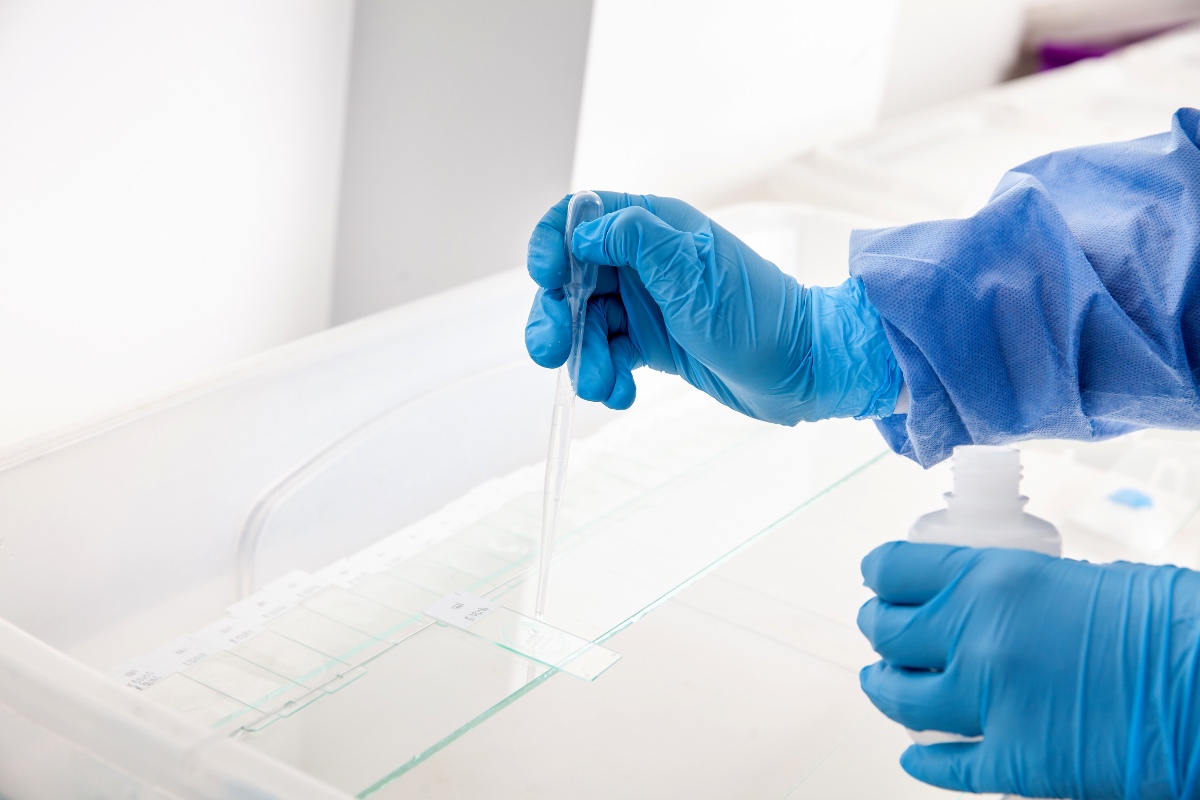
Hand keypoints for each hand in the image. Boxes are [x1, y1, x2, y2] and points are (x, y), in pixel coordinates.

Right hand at [524, 192, 901, 423]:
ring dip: (583, 358)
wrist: (802, 371)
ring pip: (585, 324)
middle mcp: (644, 262)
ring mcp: (646, 303)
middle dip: (556, 317)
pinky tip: (622, 394)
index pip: (582, 218)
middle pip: (571, 279)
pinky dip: (606, 376)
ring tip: (601, 386)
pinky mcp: (651, 342)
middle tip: (552, 353)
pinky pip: (607, 354)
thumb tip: (587, 229)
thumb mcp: (693, 274)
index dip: (552, 242)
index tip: (545, 276)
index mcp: (654, 229)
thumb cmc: (758, 317)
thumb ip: (637, 241)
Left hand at [857, 541, 1199, 797]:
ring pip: (899, 699)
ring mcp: (991, 704)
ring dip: (884, 690)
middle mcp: (977, 638)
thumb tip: (974, 603)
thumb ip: (1010, 591)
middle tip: (881, 633)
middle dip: (877, 632)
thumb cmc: (1167, 623)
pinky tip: (915, 757)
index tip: (878, 580)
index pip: (894, 569)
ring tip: (882, 684)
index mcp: (991, 579)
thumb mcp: (1073, 578)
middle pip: (886, 635)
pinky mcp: (1015, 763)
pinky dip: (924, 762)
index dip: (879, 575)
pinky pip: (946, 766)